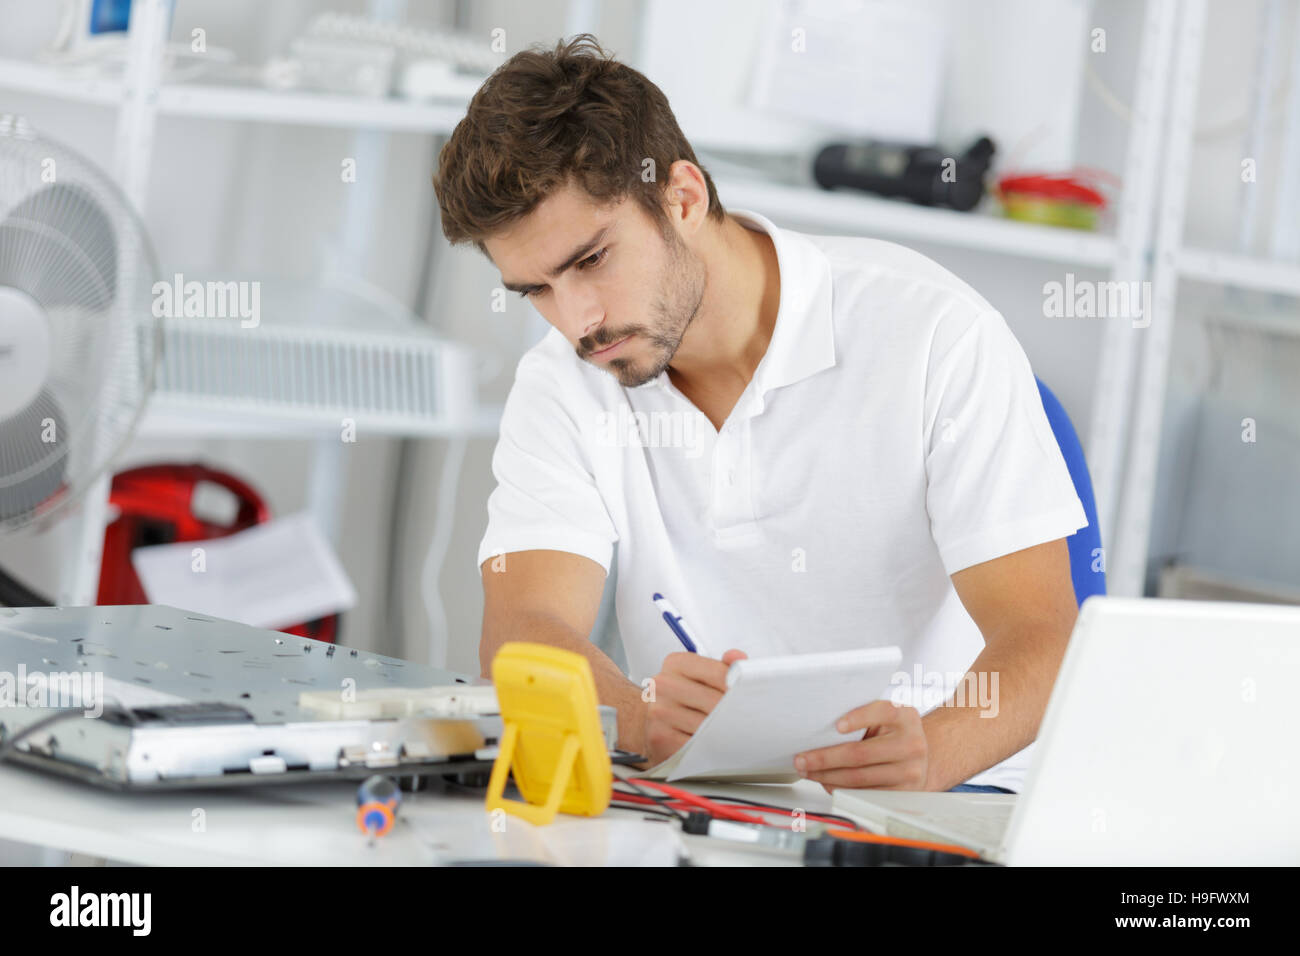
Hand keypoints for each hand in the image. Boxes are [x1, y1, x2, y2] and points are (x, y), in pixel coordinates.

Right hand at [637, 648, 746, 766]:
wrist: (642, 720)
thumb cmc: (680, 697)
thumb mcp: (698, 674)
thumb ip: (722, 666)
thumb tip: (739, 658)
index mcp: (676, 663)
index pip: (719, 672)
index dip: (741, 687)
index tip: (753, 698)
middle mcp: (664, 684)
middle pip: (715, 701)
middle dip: (737, 713)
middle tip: (752, 721)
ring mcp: (660, 712)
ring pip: (708, 726)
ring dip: (726, 732)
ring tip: (738, 734)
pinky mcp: (660, 738)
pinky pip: (696, 745)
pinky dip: (711, 747)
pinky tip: (717, 745)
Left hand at [793, 700, 927, 791]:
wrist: (921, 755)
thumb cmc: (893, 731)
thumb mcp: (884, 717)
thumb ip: (861, 716)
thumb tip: (820, 726)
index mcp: (905, 716)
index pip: (882, 712)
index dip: (858, 718)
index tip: (837, 726)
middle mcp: (911, 743)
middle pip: (860, 753)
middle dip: (825, 758)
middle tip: (802, 759)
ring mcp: (910, 771)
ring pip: (859, 778)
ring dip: (827, 776)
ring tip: (808, 772)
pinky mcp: (902, 792)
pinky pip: (864, 793)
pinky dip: (841, 789)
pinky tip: (826, 782)